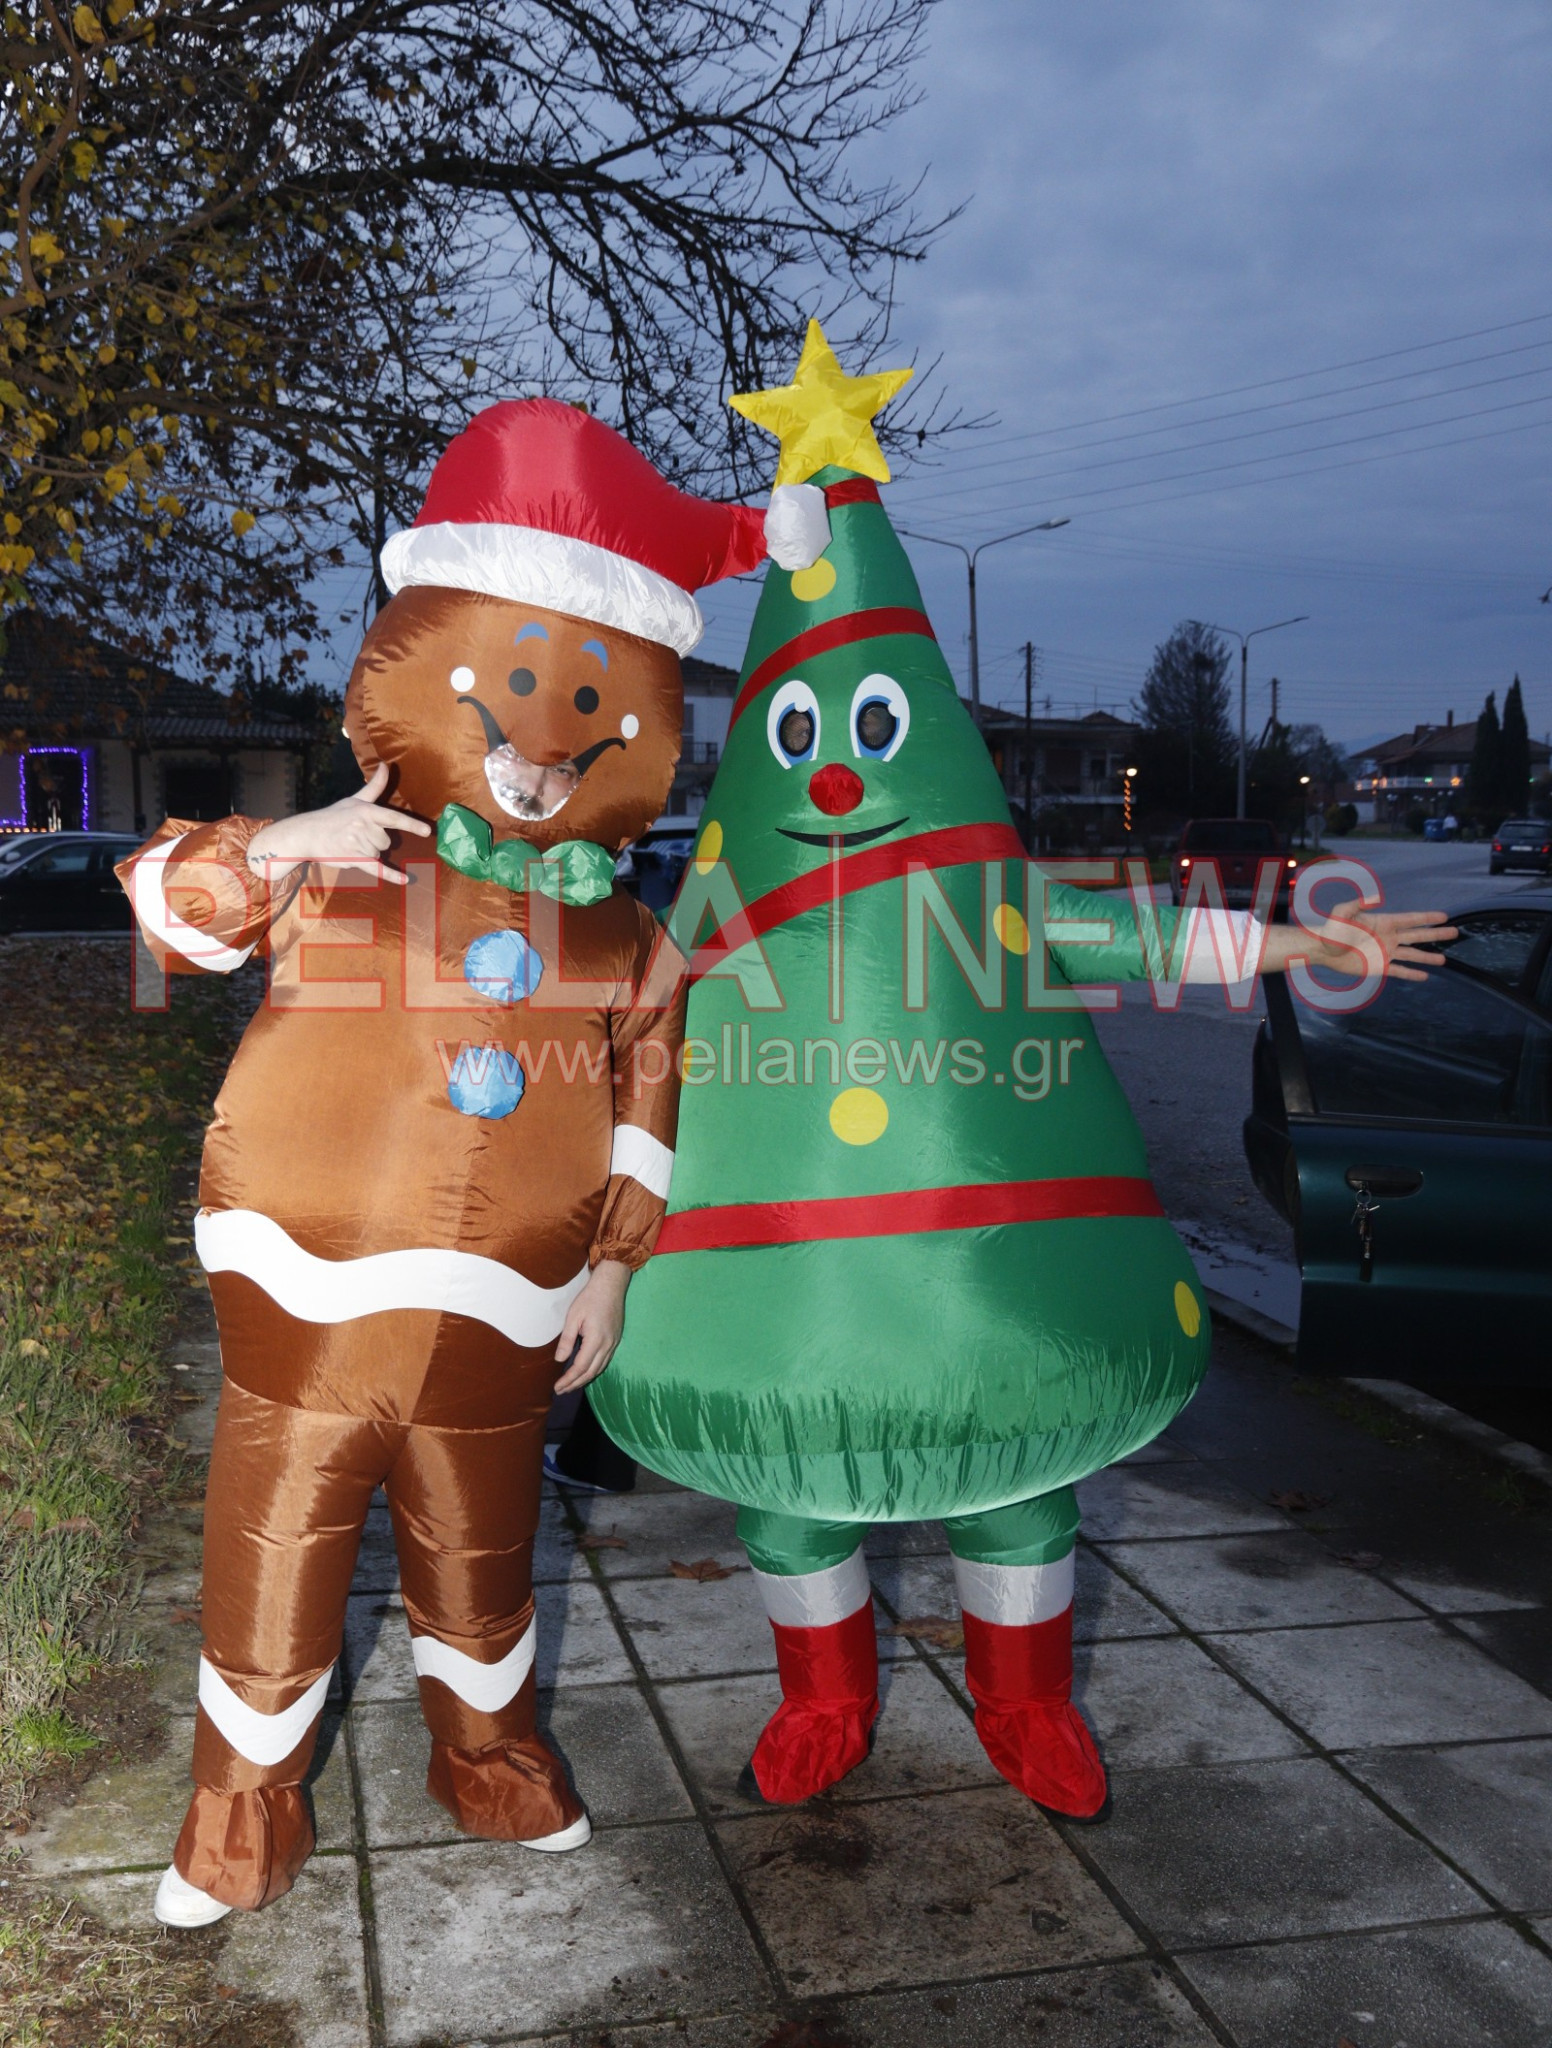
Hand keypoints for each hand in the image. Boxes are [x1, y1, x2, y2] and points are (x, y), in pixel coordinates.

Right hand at [246, 764, 430, 884]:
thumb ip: (374, 786)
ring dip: (367, 852)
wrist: (307, 834)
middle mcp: (364, 826)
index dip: (411, 824)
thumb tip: (386, 765)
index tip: (427, 831)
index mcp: (366, 811)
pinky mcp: (354, 859)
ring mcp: (359, 843)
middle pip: (386, 841)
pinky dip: (391, 876)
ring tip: (349, 844)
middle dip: (374, 841)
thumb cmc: (333, 817)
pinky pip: (377, 869)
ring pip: (378, 853)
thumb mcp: (354, 800)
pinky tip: (405, 880)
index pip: (393, 818)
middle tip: (354, 836)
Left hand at [554, 1259, 630, 1393]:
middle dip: (575, 1384)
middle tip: (561, 1391)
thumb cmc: (590, 1298)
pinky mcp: (616, 1340)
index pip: (580, 1367)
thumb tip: (560, 1360)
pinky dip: (594, 1371)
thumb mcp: (573, 1317)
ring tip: (571, 1386)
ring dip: (584, 1380)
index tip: (557, 1387)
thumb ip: (567, 1340)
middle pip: (591, 1372)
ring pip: (599, 1369)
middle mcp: (607, 1345)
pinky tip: (586, 1372)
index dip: (568, 1380)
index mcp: (596, 1340)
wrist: (611, 1285)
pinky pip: (605, 1361)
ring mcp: (614, 1343)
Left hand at [1262, 907, 1457, 982]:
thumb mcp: (1341, 913)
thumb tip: (1375, 897)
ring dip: (1427, 957)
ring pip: (1412, 954)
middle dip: (1436, 934)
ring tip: (1444, 960)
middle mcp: (1389, 937)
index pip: (1410, 919)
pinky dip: (1411, 974)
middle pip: (1417, 935)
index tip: (1445, 917)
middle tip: (1455, 933)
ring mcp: (1385, 952)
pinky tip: (1424, 976)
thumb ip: (1357, 904)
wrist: (1322, 951)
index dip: (1427, 918)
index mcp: (1384, 922)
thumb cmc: (1331, 930)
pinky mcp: (1379, 966)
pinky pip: (1399, 971)